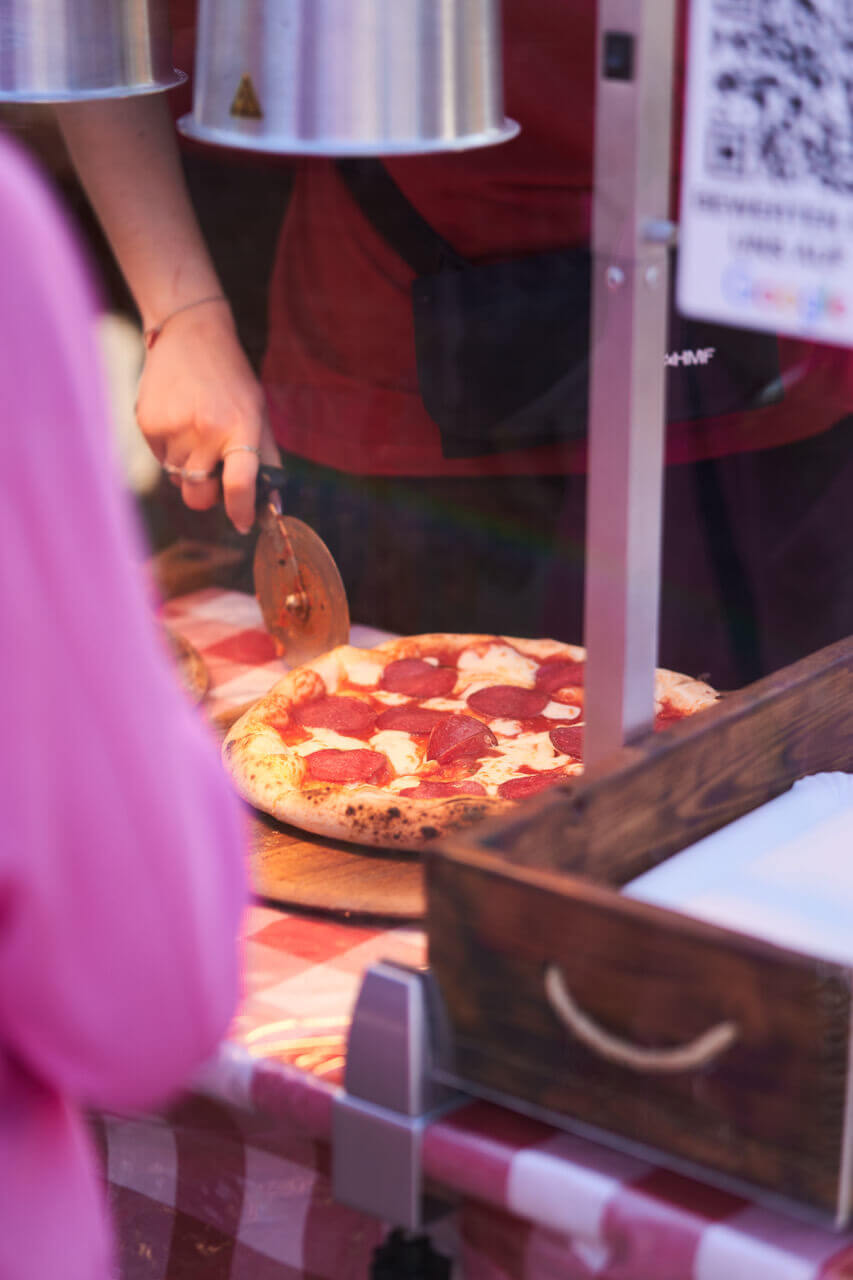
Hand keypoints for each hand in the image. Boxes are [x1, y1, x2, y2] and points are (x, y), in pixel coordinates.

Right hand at [136, 300, 278, 532]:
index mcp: (239, 428)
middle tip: (214, 472)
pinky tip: (178, 421)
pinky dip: (169, 450)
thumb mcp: (258, 413)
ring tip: (196, 431)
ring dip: (187, 467)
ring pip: (177, 479)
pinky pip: (159, 459)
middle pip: (198, 497)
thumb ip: (266, 459)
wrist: (190, 335)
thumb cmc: (231, 380)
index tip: (243, 523)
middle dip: (206, 495)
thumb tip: (272, 505)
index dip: (241, 511)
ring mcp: (173, 428)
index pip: (240, 483)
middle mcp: (205, 431)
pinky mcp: (147, 423)